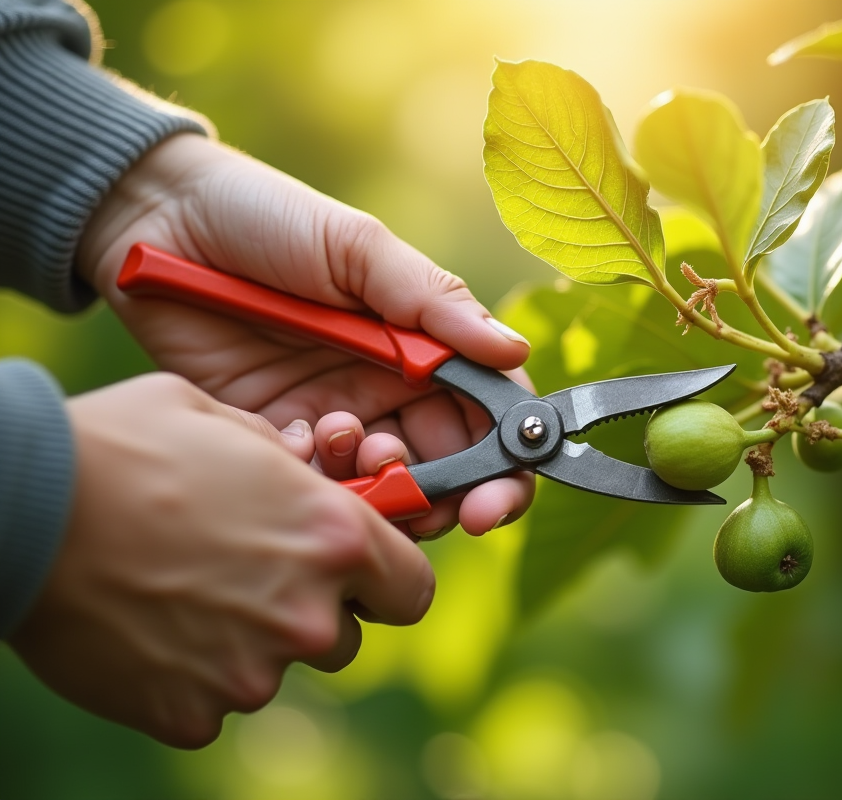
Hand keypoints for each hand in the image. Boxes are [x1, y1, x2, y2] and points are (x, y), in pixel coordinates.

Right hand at [8, 373, 433, 747]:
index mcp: (335, 537)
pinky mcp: (190, 713)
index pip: (412, 589)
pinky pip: (213, 702)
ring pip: (278, 669)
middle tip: (249, 574)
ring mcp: (251, 672)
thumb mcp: (225, 418)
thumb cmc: (126, 446)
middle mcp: (308, 614)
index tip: (359, 574)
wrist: (21, 509)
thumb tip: (307, 472)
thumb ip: (288, 457)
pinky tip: (150, 628)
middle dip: (311, 610)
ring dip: (251, 641)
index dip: (387, 581)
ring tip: (186, 594)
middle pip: (344, 635)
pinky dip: (191, 675)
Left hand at [78, 133, 533, 535]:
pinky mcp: (274, 436)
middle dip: (446, 495)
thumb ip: (433, 303)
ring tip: (341, 437)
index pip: (489, 413)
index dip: (506, 461)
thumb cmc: (268, 216)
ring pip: (383, 486)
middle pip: (446, 467)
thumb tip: (513, 351)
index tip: (496, 497)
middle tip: (424, 498)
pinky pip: (311, 484)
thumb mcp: (359, 248)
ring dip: (378, 483)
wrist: (156, 221)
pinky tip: (288, 436)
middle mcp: (387, 388)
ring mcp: (332, 415)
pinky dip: (311, 476)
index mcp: (422, 344)